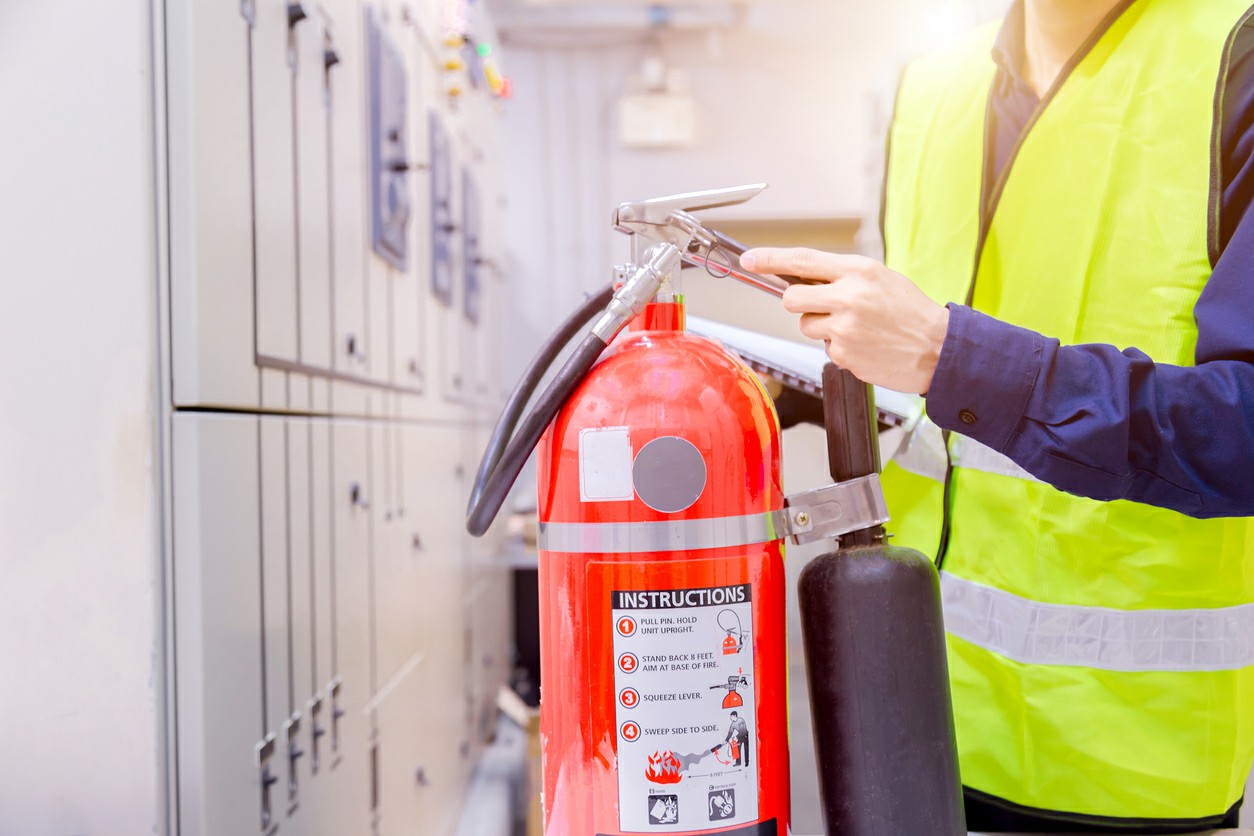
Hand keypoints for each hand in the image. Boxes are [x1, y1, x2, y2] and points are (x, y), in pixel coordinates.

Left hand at [741, 247, 949, 393]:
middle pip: (791, 298)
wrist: (939, 348)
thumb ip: (842, 276)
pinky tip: (864, 345)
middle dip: (799, 304)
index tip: (749, 260)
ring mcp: (844, 328)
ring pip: (806, 326)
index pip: (801, 260)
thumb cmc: (910, 312)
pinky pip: (825, 348)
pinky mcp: (844, 354)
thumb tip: (803, 278)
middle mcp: (848, 297)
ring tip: (856, 328)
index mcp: (858, 271)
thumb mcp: (879, 278)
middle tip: (820, 307)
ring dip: (822, 327)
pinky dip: (840, 348)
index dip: (769, 259)